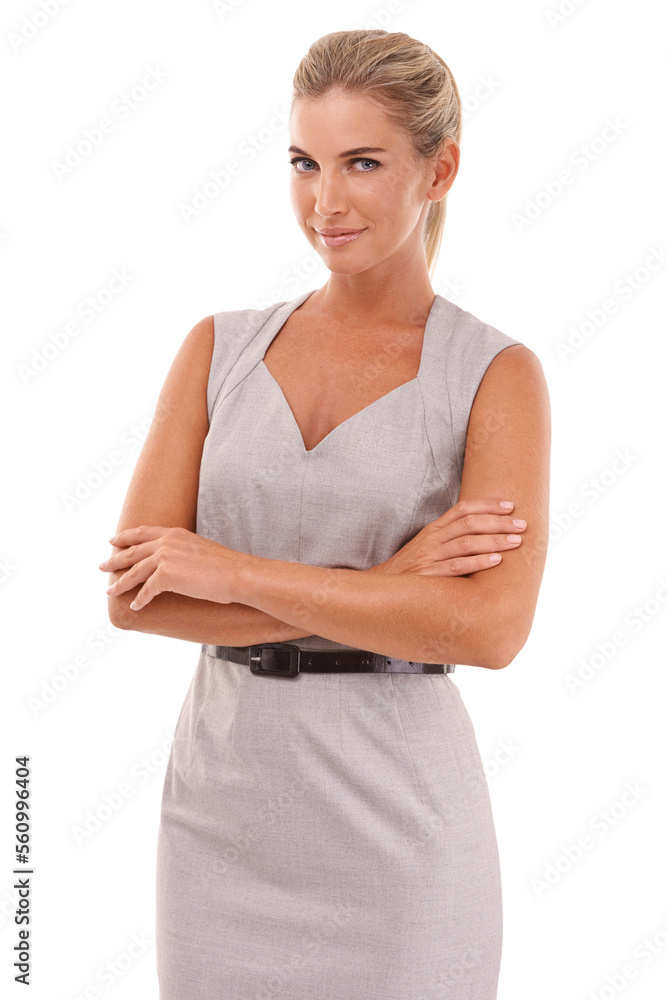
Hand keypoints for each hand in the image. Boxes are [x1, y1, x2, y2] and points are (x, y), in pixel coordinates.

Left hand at [98, 525, 247, 610]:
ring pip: (134, 572)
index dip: (126, 536)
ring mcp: (164, 557)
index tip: (114, 540)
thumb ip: (184, 552)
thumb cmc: (227, 566)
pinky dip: (140, 599)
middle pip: (132, 551)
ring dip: (121, 583)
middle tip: (102, 566)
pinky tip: (136, 606)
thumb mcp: (201, 549)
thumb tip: (178, 564)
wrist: (238, 574)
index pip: (143, 532)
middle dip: (115, 559)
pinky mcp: (165, 576)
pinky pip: (146, 591)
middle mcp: (166, 542)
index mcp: (175, 533)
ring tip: (110, 591)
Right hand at [366, 498, 525, 577]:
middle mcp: (433, 539)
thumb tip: (482, 533)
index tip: (511, 506)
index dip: (488, 505)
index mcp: (433, 530)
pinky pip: (458, 566)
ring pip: (467, 543)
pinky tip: (496, 560)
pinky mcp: (430, 576)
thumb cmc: (411, 570)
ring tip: (516, 541)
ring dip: (495, 540)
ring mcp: (431, 557)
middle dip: (499, 522)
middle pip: (470, 523)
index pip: (463, 509)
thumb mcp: (426, 547)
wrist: (382, 588)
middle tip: (522, 524)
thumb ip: (449, 538)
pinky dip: (479, 562)